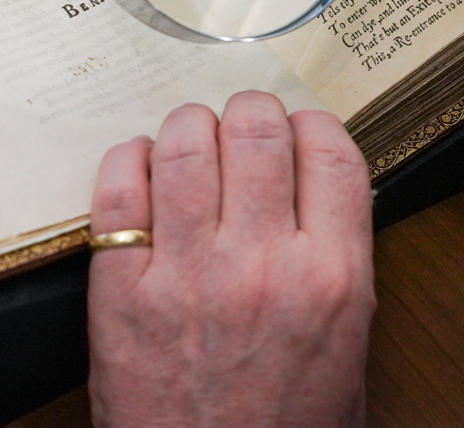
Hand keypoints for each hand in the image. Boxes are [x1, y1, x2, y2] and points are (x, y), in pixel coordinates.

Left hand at [87, 91, 374, 427]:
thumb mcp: (347, 352)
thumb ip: (339, 265)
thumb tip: (318, 193)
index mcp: (332, 280)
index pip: (331, 152)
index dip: (312, 124)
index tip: (298, 130)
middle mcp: (262, 265)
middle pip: (256, 131)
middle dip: (249, 112)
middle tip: (240, 125)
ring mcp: (186, 273)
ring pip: (185, 145)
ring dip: (188, 127)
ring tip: (189, 140)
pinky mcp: (120, 289)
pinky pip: (117, 189)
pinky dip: (126, 160)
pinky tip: (138, 167)